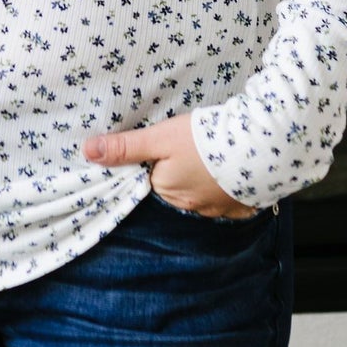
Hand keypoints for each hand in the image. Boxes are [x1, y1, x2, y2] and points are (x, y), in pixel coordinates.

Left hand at [83, 112, 259, 218]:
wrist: (259, 147)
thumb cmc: (204, 141)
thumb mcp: (160, 137)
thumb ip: (126, 146)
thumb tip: (88, 152)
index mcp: (167, 190)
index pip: (149, 179)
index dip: (151, 163)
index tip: (160, 148)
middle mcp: (190, 206)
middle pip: (173, 187)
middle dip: (175, 171)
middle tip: (186, 147)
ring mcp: (217, 209)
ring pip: (199, 193)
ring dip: (199, 178)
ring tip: (206, 155)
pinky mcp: (240, 204)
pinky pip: (224, 198)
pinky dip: (222, 186)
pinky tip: (225, 171)